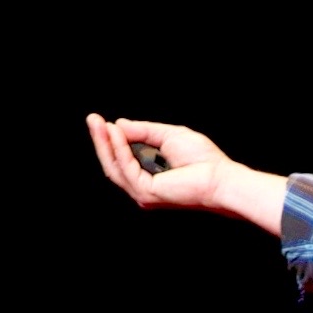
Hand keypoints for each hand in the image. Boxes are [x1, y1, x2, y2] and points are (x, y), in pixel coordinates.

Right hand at [86, 114, 236, 211]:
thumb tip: (118, 125)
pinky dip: (120, 149)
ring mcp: (144, 193)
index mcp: (149, 176)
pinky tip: (115, 133)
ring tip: (97, 122)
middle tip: (91, 119)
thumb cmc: (203, 160)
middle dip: (101, 140)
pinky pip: (126, 168)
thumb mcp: (167, 135)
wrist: (220, 176)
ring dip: (104, 143)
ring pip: (114, 167)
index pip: (122, 159)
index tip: (101, 120)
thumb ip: (143, 131)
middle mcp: (143, 188)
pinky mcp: (147, 193)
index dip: (110, 140)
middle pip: (113, 164)